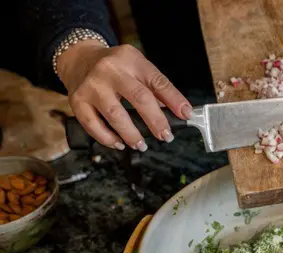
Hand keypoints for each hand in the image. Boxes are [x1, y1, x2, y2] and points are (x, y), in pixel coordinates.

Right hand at [57, 41, 191, 150]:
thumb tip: (179, 112)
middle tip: (166, 136)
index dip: (174, 99)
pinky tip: (119, 144)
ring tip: (142, 145)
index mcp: (131, 60)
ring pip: (115, 114)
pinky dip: (107, 138)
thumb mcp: (138, 67)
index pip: (157, 81)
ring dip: (131, 134)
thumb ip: (156, 87)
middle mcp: (110, 70)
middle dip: (156, 121)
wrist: (79, 59)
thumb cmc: (116, 67)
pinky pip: (92, 124)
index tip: (186, 115)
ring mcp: (92, 85)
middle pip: (138, 97)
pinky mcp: (77, 100)